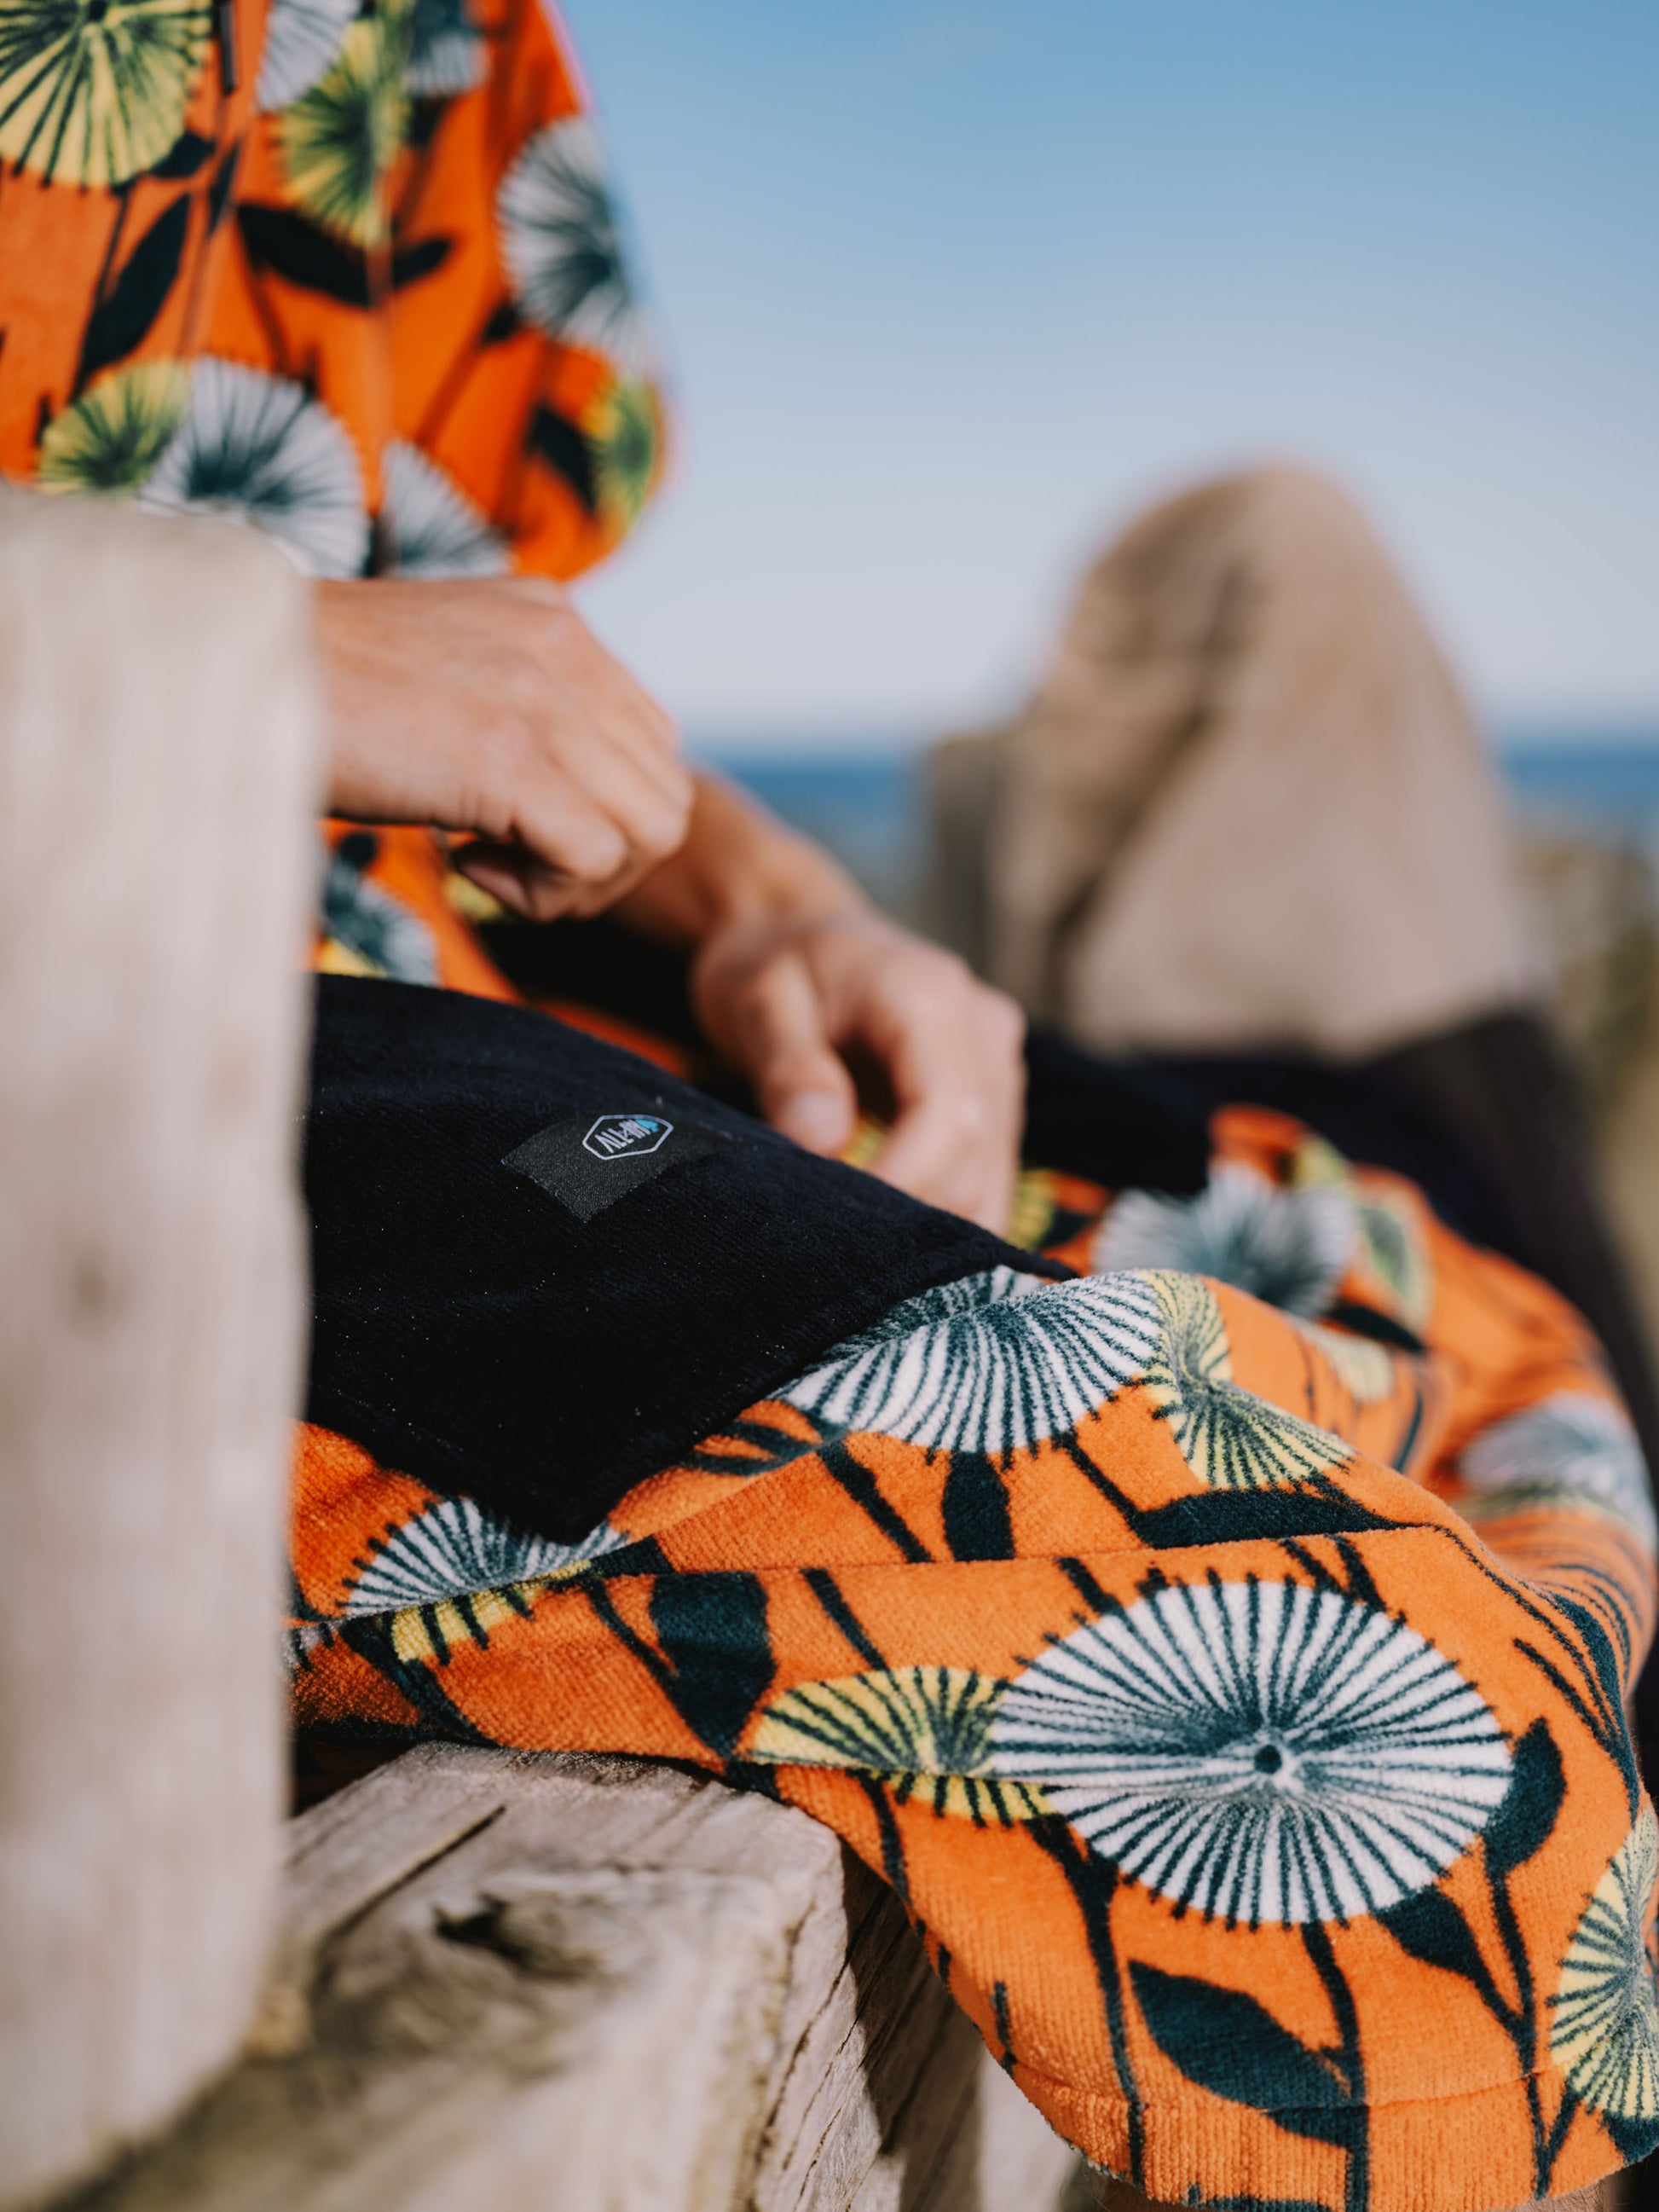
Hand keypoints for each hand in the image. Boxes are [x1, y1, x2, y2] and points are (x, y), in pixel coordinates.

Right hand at [315, 577, 691, 919]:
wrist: (228, 670)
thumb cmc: (311, 691)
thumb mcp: (436, 677)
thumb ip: (510, 709)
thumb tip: (558, 802)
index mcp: (551, 618)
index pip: (650, 742)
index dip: (598, 810)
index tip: (512, 822)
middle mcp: (564, 645)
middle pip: (666, 793)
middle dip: (603, 858)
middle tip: (511, 865)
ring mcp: (544, 697)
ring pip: (652, 829)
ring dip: (578, 880)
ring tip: (488, 866)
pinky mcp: (513, 758)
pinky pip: (595, 859)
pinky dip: (541, 892)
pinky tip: (461, 864)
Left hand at [692, 908, 1026, 1232]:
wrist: (800, 932)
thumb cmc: (773, 963)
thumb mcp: (756, 999)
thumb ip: (790, 1067)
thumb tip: (823, 1141)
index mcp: (930, 996)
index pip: (950, 1113)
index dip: (906, 1181)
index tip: (841, 1227)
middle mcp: (983, 1030)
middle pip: (976, 1155)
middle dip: (909, 1213)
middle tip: (829, 1246)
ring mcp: (998, 1065)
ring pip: (991, 1178)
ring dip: (931, 1227)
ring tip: (853, 1246)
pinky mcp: (994, 1098)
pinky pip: (987, 1176)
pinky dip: (945, 1215)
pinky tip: (888, 1234)